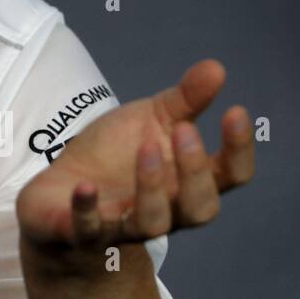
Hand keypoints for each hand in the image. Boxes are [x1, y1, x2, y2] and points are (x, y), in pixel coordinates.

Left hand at [16, 58, 255, 260]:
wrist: (61, 185)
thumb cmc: (116, 154)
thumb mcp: (149, 120)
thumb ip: (184, 100)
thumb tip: (216, 67)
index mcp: (187, 181)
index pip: (230, 176)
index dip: (239, 149)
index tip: (236, 110)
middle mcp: (165, 210)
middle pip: (200, 208)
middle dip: (196, 171)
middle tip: (184, 129)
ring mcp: (124, 224)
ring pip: (153, 223)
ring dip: (151, 187)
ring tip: (146, 147)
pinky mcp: (83, 231)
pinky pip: (89, 230)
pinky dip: (87, 211)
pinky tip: (85, 187)